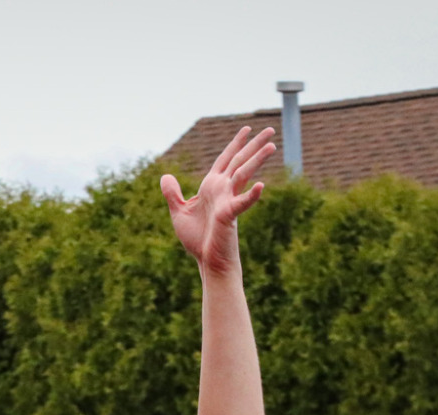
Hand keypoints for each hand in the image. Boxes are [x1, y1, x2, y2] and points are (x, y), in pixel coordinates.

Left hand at [160, 126, 276, 275]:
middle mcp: (222, 190)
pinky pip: (240, 204)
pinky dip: (250, 196)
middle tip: (270, 130)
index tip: (248, 129)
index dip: (236, 143)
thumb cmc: (198, 239)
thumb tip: (165, 175)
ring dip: (257, 160)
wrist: (207, 262)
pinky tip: (261, 186)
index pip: (225, 159)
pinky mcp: (229, 216)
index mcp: (212, 186)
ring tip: (272, 147)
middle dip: (254, 145)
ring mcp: (227, 201)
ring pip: (243, 175)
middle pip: (239, 161)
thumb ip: (172, 194)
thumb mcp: (179, 213)